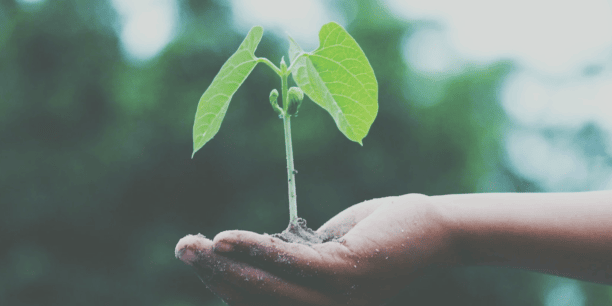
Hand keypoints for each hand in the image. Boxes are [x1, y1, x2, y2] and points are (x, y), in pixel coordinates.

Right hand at [175, 193, 457, 304]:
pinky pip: (292, 265)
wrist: (435, 229)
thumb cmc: (382, 236)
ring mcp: (338, 298)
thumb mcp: (330, 250)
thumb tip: (257, 252)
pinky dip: (255, 252)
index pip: (261, 303)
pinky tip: (227, 239)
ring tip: (194, 245)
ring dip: (225, 266)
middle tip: (183, 248)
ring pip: (268, 288)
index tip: (199, 257)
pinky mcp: (347, 273)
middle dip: (214, 275)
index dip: (224, 284)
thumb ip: (296, 258)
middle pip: (257, 300)